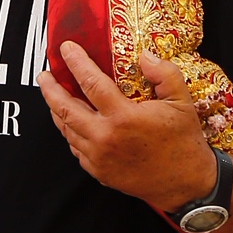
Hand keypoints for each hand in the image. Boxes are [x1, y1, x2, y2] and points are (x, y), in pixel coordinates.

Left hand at [37, 43, 217, 208]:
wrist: (188, 184)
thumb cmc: (184, 140)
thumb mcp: (181, 100)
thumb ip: (163, 72)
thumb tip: (143, 55)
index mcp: (123, 117)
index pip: (90, 82)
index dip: (76, 62)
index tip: (66, 48)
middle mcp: (106, 138)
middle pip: (66, 108)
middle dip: (50, 88)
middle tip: (45, 74)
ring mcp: (100, 158)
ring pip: (67, 130)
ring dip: (57, 110)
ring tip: (53, 95)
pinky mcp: (100, 172)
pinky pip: (76, 149)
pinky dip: (70, 132)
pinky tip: (71, 122)